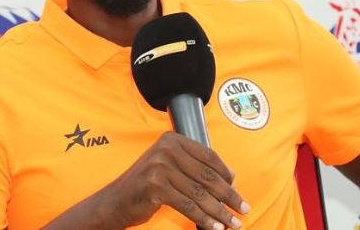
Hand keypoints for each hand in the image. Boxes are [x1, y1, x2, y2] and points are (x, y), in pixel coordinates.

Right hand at [102, 132, 249, 229]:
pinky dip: (204, 219)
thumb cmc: (146, 185)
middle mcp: (166, 149)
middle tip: (244, 209)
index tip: (238, 189)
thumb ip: (194, 167)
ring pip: (200, 194)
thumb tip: (231, 176)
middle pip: (207, 175)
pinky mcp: (155, 187)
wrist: (116, 201)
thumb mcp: (169, 167)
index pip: (209, 156)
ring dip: (220, 212)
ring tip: (233, 223)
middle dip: (229, 196)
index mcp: (172, 140)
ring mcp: (160, 167)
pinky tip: (215, 227)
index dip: (227, 175)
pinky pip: (188, 206)